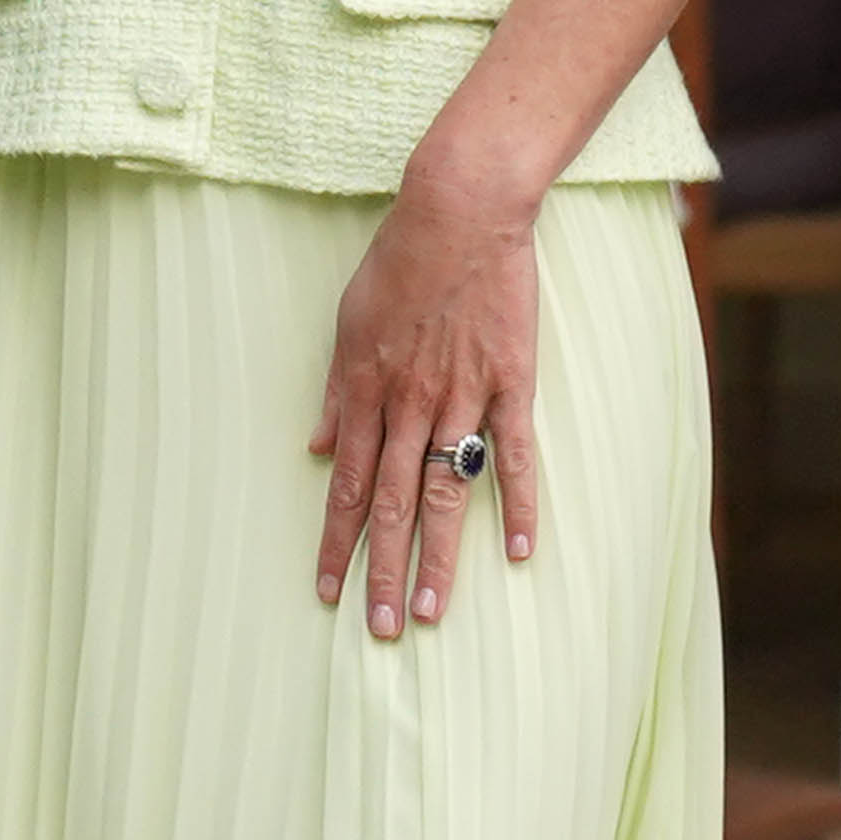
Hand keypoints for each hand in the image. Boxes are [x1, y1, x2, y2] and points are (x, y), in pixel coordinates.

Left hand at [314, 156, 542, 639]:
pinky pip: (514, 454)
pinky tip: (521, 551)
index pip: (349, 486)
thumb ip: (336, 392)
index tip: (328, 591)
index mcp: (366, 393)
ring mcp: (462, 397)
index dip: (337, 542)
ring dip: (438, 558)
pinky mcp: (510, 381)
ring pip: (446, 493)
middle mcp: (409, 405)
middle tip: (383, 629)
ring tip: (434, 612)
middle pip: (394, 505)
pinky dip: (518, 503)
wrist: (458, 210)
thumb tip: (318, 447)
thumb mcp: (347, 324)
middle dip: (384, 572)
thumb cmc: (399, 261)